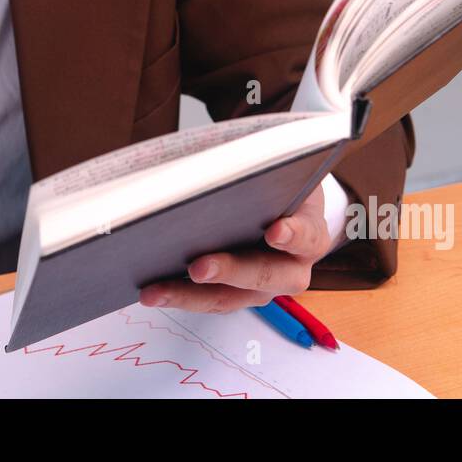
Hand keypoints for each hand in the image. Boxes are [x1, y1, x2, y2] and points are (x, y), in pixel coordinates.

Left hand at [138, 183, 331, 311]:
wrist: (284, 207)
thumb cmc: (279, 185)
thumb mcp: (281, 170)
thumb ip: (260, 166)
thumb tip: (217, 160)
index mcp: (310, 233)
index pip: (308, 236)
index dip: (294, 235)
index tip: (275, 231)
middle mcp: (291, 269)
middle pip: (265, 277)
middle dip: (229, 271)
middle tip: (198, 267)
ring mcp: (262, 287)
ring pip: (229, 298)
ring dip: (189, 295)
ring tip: (155, 290)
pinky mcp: (235, 295)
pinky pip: (208, 301)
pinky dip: (178, 295)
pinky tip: (151, 289)